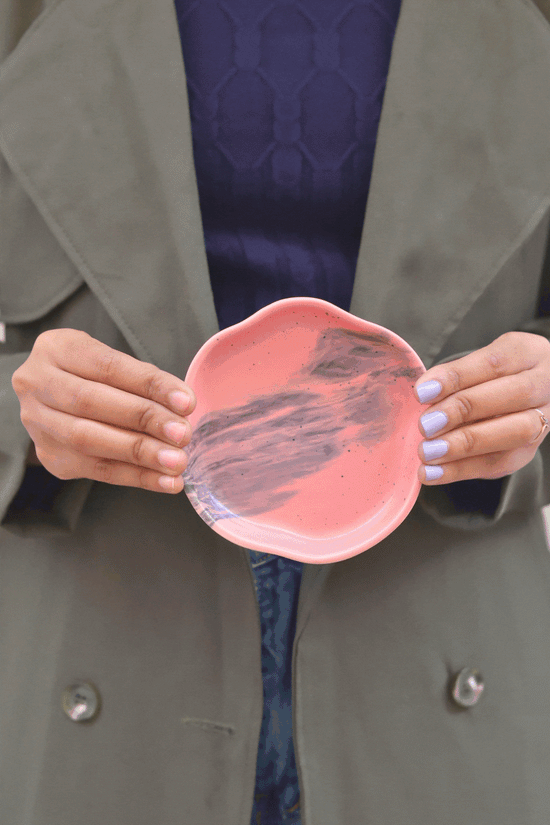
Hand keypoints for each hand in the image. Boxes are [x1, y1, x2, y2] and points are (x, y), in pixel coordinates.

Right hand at [11, 329, 195, 492]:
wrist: (52, 397)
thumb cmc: (92, 375)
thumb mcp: (110, 361)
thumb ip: (141, 380)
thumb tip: (181, 408)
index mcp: (57, 348)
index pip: (108, 366)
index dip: (149, 384)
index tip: (186, 402)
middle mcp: (37, 383)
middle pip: (92, 403)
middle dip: (144, 420)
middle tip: (182, 434)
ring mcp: (38, 423)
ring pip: (89, 440)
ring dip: (140, 454)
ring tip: (176, 462)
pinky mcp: (49, 456)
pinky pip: (96, 470)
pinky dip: (136, 476)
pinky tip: (165, 481)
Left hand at [413, 332, 549, 483]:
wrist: (518, 396)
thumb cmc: (489, 376)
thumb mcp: (476, 363)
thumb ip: (455, 377)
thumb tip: (424, 394)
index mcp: (528, 352)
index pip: (494, 362)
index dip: (457, 377)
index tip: (422, 392)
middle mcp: (545, 384)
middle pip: (513, 395)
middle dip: (463, 410)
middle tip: (425, 425)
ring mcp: (545, 419)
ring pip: (515, 432)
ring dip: (465, 445)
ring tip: (428, 452)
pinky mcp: (530, 450)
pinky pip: (502, 463)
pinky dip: (463, 469)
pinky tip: (433, 472)